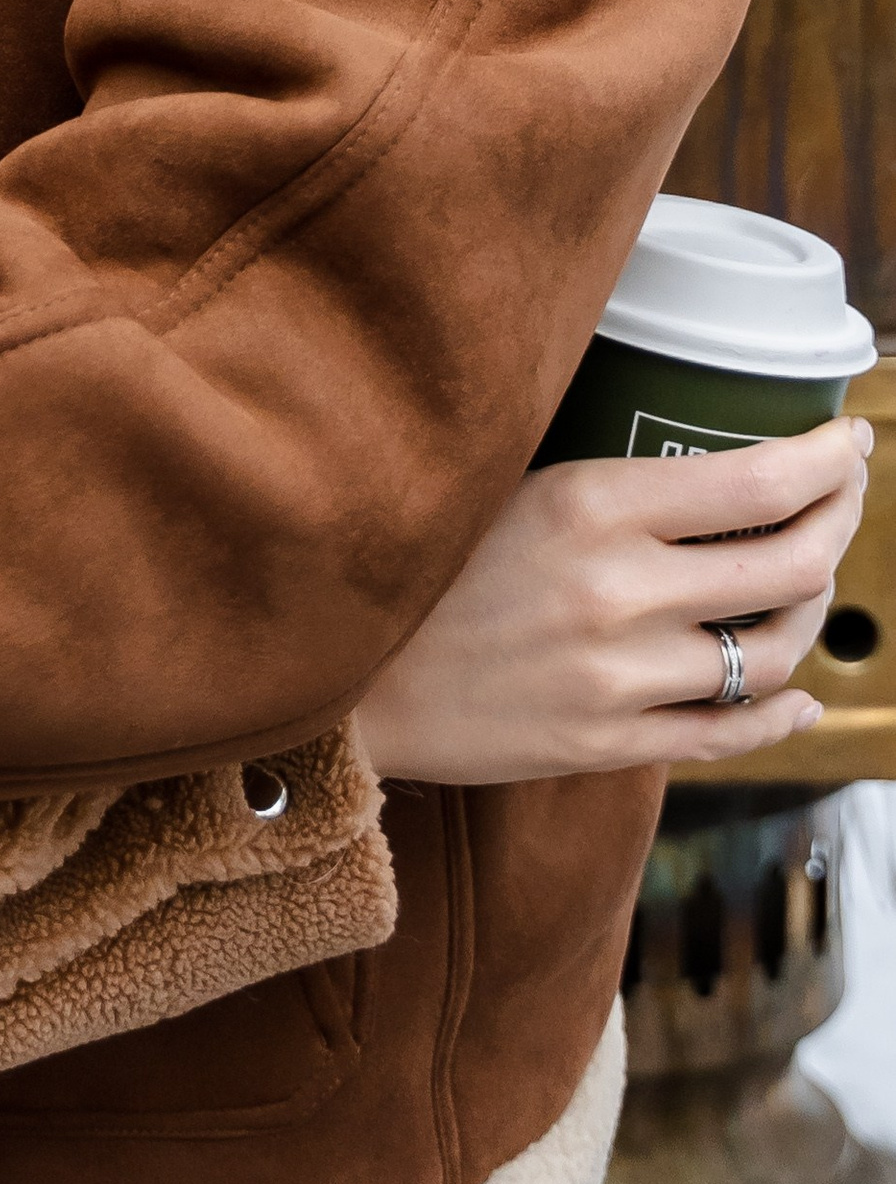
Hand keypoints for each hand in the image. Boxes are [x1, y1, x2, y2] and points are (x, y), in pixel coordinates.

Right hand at [352, 415, 871, 783]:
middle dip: (841, 522)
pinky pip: (731, 732)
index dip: (829, 459)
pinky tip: (795, 693)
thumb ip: (612, 483)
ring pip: (773, 651)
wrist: (338, 677)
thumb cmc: (420, 564)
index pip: (759, 480)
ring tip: (803, 586)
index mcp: (589, 506)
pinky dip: (782, 711)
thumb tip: (718, 463)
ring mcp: (618, 678)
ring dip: (809, 614)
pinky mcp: (606, 743)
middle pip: (792, 563)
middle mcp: (616, 592)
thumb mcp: (511, 487)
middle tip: (844, 498)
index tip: (848, 440)